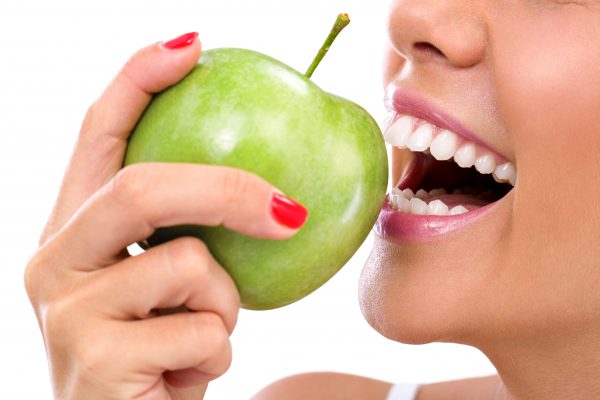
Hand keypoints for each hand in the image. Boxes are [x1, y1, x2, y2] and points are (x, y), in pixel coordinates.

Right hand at [24, 33, 305, 399]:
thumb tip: (275, 192)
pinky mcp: (95, 359)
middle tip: (285, 211)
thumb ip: (194, 234)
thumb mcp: (173, 284)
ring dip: (223, 305)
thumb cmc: (160, 352)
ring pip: (186, 265)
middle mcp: (54, 259)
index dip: (140, 80)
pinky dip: (217, 351)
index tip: (193, 47)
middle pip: (141, 185)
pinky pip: (200, 330)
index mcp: (74, 229)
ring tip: (202, 335)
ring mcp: (66, 310)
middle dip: (225, 189)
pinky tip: (185, 374)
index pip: (98, 134)